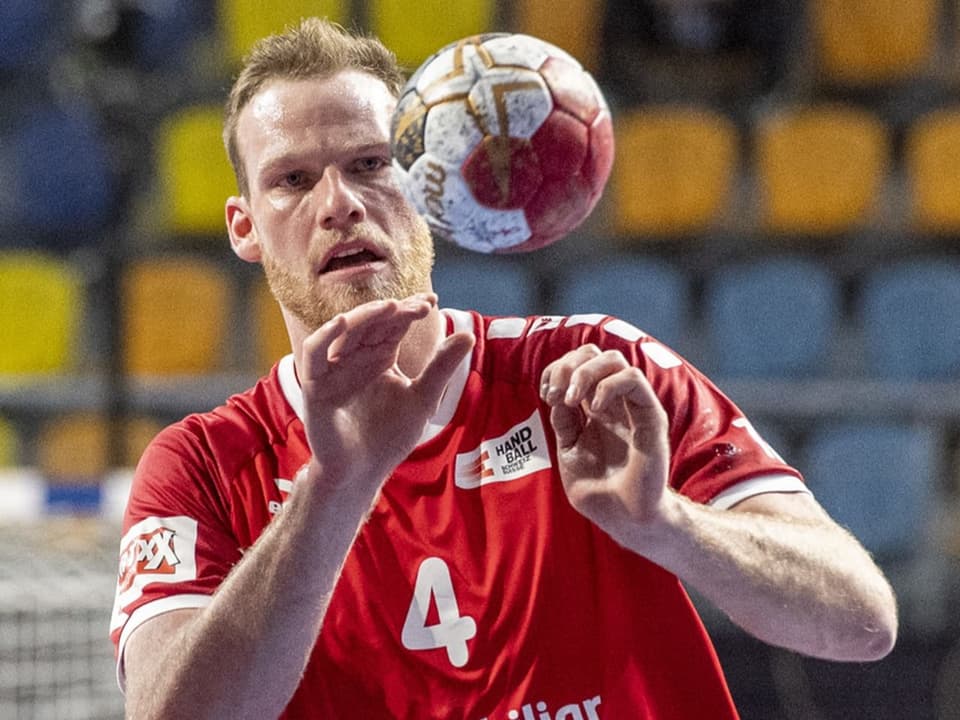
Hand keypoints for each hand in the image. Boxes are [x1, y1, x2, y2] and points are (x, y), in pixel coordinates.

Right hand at [299, 293, 473, 494]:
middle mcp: (357, 356)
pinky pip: (313, 352)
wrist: (362, 472)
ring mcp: (334, 367)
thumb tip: (468, 335)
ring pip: (344, 331)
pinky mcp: (315, 384)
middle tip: (418, 306)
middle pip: (371, 322)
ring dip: (364, 316)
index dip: (410, 310)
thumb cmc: (389, 437)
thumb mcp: (423, 398)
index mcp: (381, 356)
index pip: (393, 324)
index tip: (431, 301)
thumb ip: (441, 367)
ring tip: (389, 307)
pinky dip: (324, 335)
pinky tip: (341, 322)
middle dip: (394, 311)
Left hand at [540, 344, 673, 543]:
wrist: (625, 521)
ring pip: (614, 359)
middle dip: (567, 365)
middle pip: (593, 354)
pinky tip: (594, 409)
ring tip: (572, 399)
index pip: (577, 365)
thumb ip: (564, 423)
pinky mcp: (650, 416)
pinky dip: (607, 386)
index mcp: (592, 409)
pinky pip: (633, 380)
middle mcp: (613, 403)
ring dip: (585, 372)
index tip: (546, 393)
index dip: (557, 370)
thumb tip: (557, 396)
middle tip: (555, 394)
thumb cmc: (599, 492)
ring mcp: (632, 407)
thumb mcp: (570, 452)